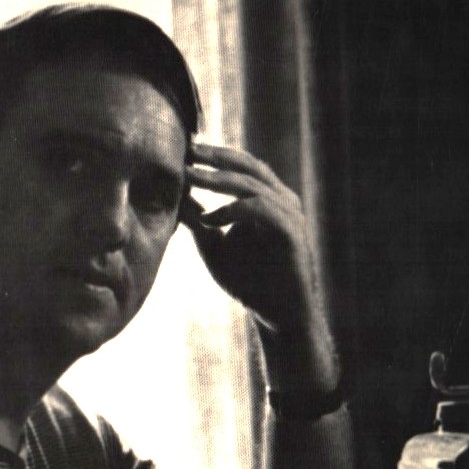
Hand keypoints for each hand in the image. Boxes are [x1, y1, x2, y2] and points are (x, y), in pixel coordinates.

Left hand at [182, 143, 317, 333]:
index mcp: (267, 200)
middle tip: (187, 151)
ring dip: (219, 179)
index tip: (183, 151)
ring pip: (254, 184)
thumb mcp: (215, 249)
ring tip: (190, 177)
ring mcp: (290, 216)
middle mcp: (282, 202)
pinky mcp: (292, 233)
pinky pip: (263, 210)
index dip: (214, 156)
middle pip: (249, 166)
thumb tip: (176, 199)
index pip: (241, 167)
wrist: (277, 316)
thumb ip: (199, 223)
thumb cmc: (250, 284)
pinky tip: (211, 218)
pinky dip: (234, 209)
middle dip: (215, 157)